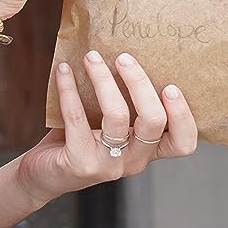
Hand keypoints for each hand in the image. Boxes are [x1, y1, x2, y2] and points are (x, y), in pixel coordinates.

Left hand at [21, 49, 200, 202]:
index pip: (183, 143)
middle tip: (124, 57)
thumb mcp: (110, 127)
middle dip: (140, 83)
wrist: (44, 175)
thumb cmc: (80, 141)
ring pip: (117, 116)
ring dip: (104, 79)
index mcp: (148, 150)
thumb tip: (125, 52)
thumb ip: (124, 103)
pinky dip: (69, 89)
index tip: (170, 86)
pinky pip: (78, 118)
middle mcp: (134, 161)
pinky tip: (63, 71)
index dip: (182, 116)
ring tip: (91, 57)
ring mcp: (109, 165)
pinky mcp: (81, 163)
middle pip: (153, 121)